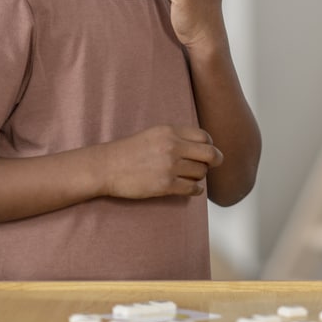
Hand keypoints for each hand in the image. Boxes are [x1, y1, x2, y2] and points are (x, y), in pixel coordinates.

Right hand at [103, 124, 223, 198]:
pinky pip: (192, 188)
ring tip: (190, 176)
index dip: (210, 145)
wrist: (107, 166)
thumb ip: (176, 137)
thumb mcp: (154, 134)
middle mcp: (172, 146)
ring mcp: (169, 166)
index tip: (207, 151)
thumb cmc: (129, 151)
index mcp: (170, 131)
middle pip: (209, 154)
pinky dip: (195, 190)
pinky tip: (191, 189)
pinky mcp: (165, 185)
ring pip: (201, 173)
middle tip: (213, 164)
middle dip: (214, 160)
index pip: (204, 136)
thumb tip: (201, 146)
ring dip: (199, 176)